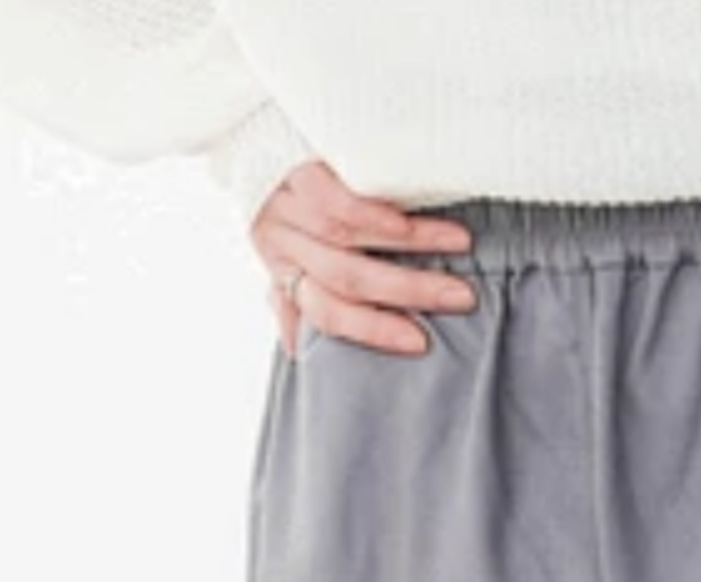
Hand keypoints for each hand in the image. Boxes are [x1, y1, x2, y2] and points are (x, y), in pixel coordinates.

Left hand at [248, 158, 475, 357]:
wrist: (240, 116)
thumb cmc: (274, 189)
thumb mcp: (276, 245)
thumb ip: (288, 292)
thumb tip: (295, 346)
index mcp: (280, 265)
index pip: (326, 313)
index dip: (372, 330)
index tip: (420, 342)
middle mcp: (282, 239)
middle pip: (348, 280)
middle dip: (408, 293)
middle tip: (460, 298)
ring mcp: (289, 202)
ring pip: (351, 240)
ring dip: (413, 246)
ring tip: (460, 246)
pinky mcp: (297, 164)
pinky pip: (340, 199)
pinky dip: (376, 215)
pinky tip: (411, 221)